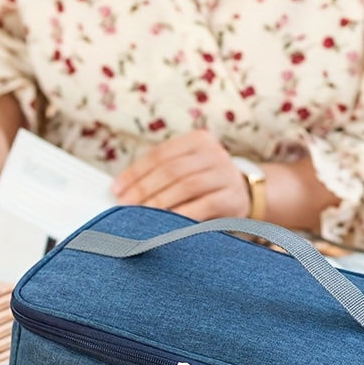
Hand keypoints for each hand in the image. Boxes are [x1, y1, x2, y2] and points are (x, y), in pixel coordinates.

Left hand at [111, 129, 249, 219]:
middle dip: (144, 189)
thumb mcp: (188, 170)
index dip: (135, 172)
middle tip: (125, 206)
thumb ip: (162, 174)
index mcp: (197, 140)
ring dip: (159, 203)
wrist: (246, 195)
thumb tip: (123, 191)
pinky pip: (202, 206)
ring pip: (185, 186)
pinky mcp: (232, 198)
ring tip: (141, 215)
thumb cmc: (207, 185)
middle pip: (171, 170)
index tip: (117, 189)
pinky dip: (181, 215)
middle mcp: (214, 153)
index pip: (160, 155)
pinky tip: (165, 224)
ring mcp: (226, 174)